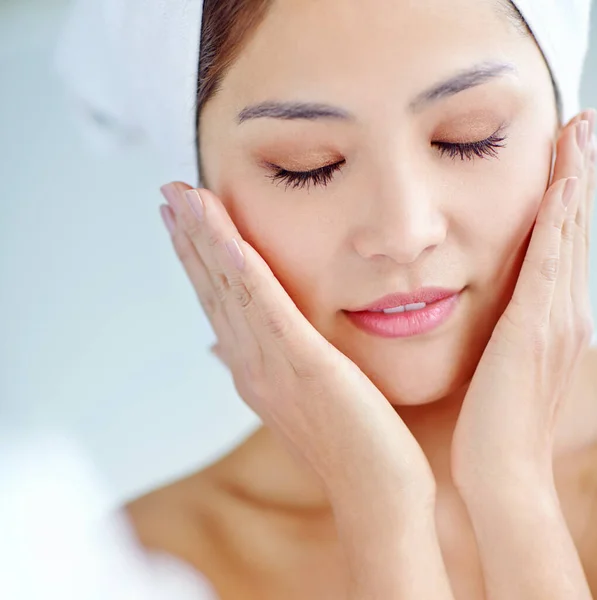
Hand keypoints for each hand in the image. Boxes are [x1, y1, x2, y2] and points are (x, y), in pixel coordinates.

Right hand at [158, 183, 453, 599]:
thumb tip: (227, 348)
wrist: (375, 490)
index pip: (218, 302)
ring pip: (231, 290)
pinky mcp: (304, 367)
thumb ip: (267, 364)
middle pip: (213, 289)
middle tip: (169, 193)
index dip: (196, 257)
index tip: (182, 217)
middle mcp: (251, 364)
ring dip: (205, 240)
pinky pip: (267, 309)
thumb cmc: (348, 443)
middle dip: (189, 238)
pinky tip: (228, 237)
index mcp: (253, 368)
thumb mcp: (300, 398)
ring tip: (186, 197)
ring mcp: (271, 366)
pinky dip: (243, 271)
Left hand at [452, 110, 595, 489]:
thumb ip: (493, 332)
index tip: (563, 155)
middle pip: (571, 228)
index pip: (557, 244)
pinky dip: (559, 221)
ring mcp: (552, 318)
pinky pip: (548, 262)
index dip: (564, 198)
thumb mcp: (494, 366)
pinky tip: (563, 184)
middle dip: (578, 173)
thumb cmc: (489, 423)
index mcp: (546, 319)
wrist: (497, 471)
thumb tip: (476, 309)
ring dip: (574, 180)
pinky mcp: (533, 328)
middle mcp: (559, 311)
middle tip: (582, 122)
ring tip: (580, 130)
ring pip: (566, 234)